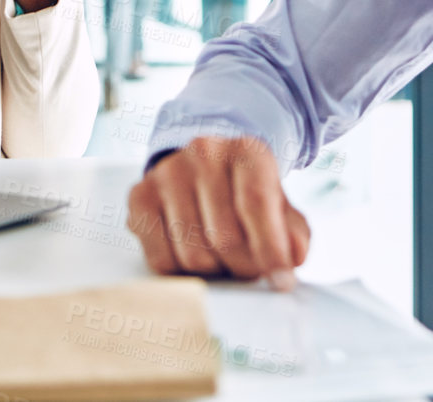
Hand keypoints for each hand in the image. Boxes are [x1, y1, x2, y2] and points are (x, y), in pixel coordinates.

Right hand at [127, 136, 310, 287]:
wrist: (204, 164)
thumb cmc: (246, 191)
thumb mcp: (278, 204)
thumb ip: (292, 231)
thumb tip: (292, 259)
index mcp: (245, 150)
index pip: (255, 204)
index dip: (271, 249)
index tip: (282, 282)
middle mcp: (203, 154)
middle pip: (224, 237)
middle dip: (243, 266)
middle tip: (250, 269)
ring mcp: (167, 173)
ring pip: (193, 255)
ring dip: (214, 271)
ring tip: (223, 259)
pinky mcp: (139, 196)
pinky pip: (160, 259)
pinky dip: (181, 273)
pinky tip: (193, 256)